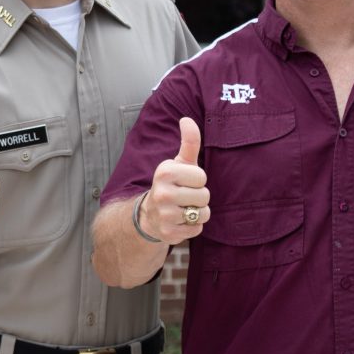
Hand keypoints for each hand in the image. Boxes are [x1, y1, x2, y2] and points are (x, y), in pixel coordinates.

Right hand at [142, 117, 209, 242]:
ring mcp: (165, 215)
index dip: (197, 180)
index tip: (184, 182)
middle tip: (184, 197)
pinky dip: (193, 226)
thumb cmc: (171, 184)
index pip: (202, 177)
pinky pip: (197, 229)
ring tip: (184, 209)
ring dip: (198, 212)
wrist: (149, 215)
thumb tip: (187, 119)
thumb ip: (188, 142)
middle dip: (199, 197)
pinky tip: (180, 221)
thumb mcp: (178, 163)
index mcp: (165, 172)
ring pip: (203, 213)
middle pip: (205, 196)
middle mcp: (162, 193)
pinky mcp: (169, 234)